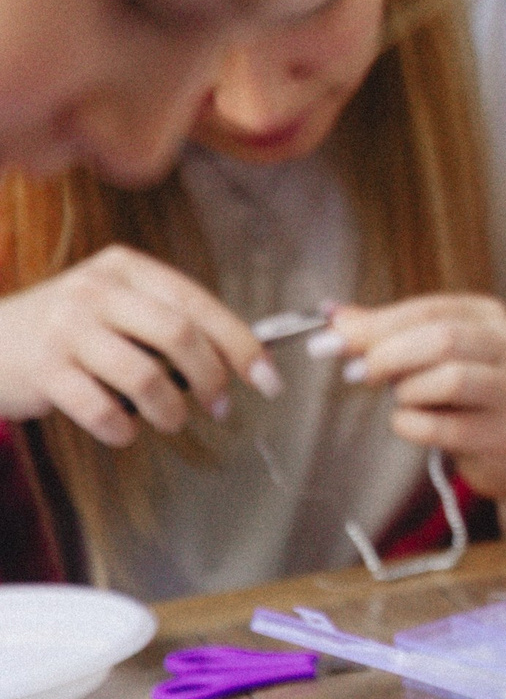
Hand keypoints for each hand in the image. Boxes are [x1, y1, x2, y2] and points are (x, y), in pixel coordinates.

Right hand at [0, 244, 276, 444]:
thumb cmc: (70, 331)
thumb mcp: (117, 307)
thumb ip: (171, 322)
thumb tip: (246, 359)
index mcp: (126, 268)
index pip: (199, 304)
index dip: (241, 344)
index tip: (269, 380)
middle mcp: (95, 290)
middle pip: (179, 336)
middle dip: (212, 378)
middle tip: (220, 407)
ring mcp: (65, 328)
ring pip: (145, 376)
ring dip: (171, 409)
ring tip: (172, 420)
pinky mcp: (42, 370)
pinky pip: (102, 409)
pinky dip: (124, 429)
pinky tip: (125, 431)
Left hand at [329, 294, 505, 519]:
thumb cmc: (469, 399)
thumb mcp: (433, 359)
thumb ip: (387, 335)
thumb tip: (333, 317)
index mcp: (491, 318)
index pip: (430, 309)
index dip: (376, 324)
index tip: (332, 340)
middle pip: (443, 338)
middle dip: (388, 355)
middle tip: (357, 374)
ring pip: (451, 378)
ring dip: (408, 391)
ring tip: (402, 400)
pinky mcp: (504, 435)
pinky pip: (444, 427)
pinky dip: (411, 425)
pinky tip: (409, 424)